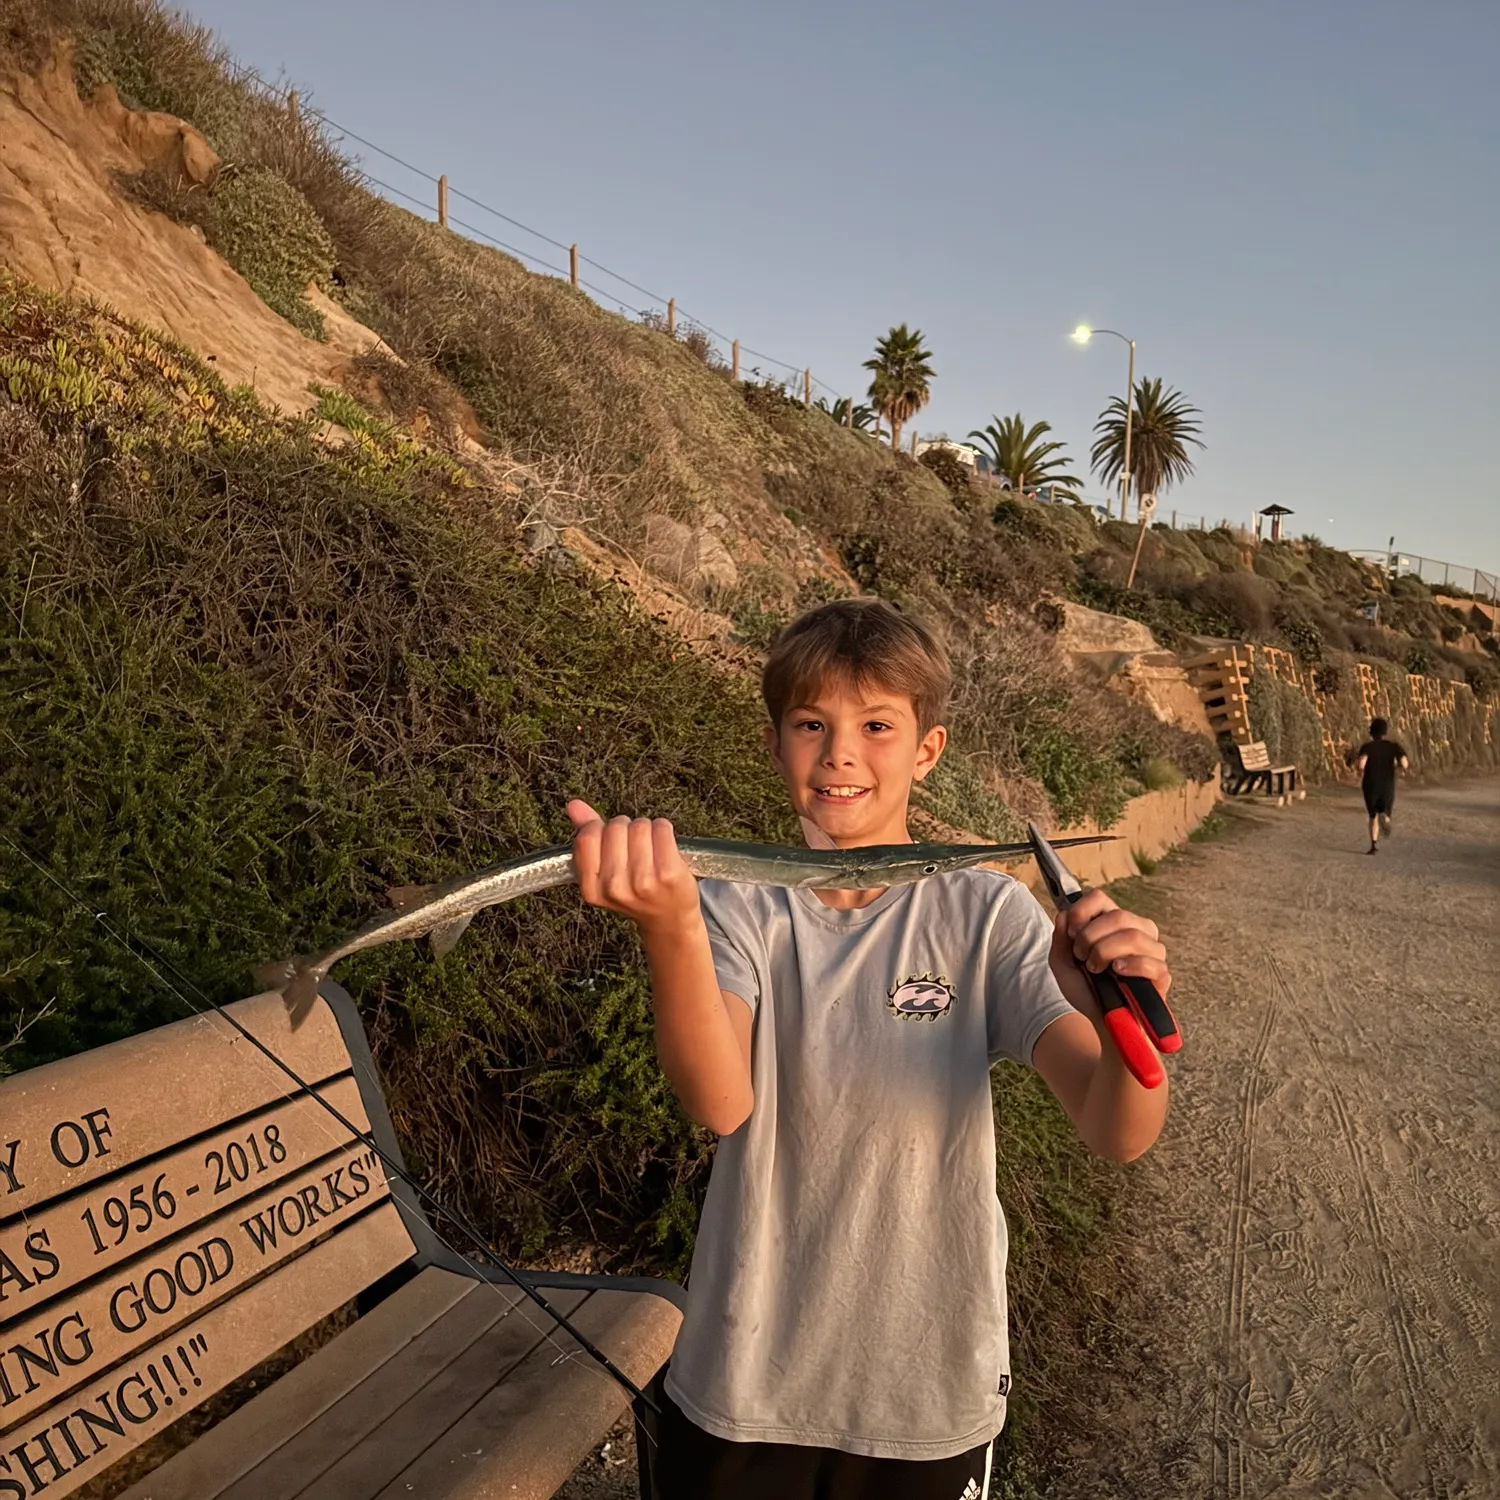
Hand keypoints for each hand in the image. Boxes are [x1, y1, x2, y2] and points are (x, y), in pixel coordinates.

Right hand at [565, 800, 699, 934]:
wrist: (669, 918)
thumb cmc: (636, 890)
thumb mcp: (605, 872)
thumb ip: (587, 837)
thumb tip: (573, 805)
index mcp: (592, 888)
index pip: (586, 838)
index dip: (600, 829)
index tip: (611, 839)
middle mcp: (614, 887)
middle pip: (615, 827)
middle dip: (626, 828)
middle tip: (635, 847)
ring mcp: (642, 881)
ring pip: (639, 826)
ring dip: (647, 828)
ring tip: (650, 848)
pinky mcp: (668, 873)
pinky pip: (661, 828)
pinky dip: (663, 829)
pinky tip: (665, 845)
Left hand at [1048, 889, 1171, 1018]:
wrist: (1100, 1023)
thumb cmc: (1085, 991)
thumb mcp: (1063, 965)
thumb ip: (1060, 939)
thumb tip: (1063, 914)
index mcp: (1111, 924)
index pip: (1100, 898)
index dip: (1082, 911)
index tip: (1072, 933)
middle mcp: (1136, 931)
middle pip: (1118, 915)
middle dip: (1091, 936)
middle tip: (1081, 957)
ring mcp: (1152, 952)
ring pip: (1133, 935)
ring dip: (1105, 952)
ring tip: (1096, 969)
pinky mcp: (1161, 975)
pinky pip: (1151, 962)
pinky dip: (1130, 966)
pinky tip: (1117, 973)